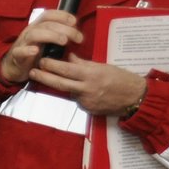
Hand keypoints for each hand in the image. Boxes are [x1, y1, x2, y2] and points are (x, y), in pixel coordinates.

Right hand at [0, 10, 81, 84]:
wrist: (14, 67)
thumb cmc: (33, 53)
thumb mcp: (46, 41)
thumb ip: (57, 34)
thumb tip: (75, 31)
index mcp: (37, 27)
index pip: (48, 15)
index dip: (62, 15)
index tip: (74, 21)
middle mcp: (29, 32)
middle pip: (46, 24)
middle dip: (64, 29)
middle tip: (78, 38)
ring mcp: (22, 43)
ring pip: (34, 34)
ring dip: (51, 36)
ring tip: (63, 41)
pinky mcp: (16, 56)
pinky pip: (19, 51)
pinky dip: (27, 50)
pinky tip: (35, 51)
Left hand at [28, 55, 148, 116]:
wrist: (136, 97)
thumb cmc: (121, 78)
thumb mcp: (103, 67)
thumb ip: (84, 64)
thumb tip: (68, 58)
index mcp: (91, 74)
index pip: (66, 69)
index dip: (51, 65)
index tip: (41, 61)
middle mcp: (87, 88)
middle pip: (60, 83)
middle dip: (44, 77)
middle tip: (32, 72)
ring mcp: (86, 100)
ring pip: (68, 92)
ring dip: (63, 85)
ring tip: (60, 79)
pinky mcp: (88, 109)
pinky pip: (77, 100)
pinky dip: (76, 94)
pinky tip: (84, 91)